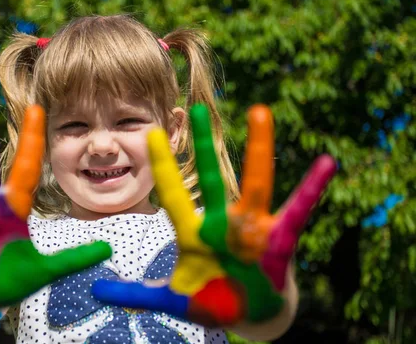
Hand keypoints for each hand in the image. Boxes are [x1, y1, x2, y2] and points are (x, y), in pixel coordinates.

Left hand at [92, 103, 335, 325]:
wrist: (250, 314)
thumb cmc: (212, 300)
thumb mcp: (172, 298)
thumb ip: (138, 296)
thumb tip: (97, 292)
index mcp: (194, 233)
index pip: (173, 193)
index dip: (163, 165)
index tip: (152, 133)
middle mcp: (222, 223)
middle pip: (210, 178)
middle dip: (201, 146)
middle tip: (195, 108)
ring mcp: (251, 228)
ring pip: (255, 183)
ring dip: (258, 150)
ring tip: (259, 111)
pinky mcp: (279, 239)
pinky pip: (298, 210)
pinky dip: (312, 188)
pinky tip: (326, 163)